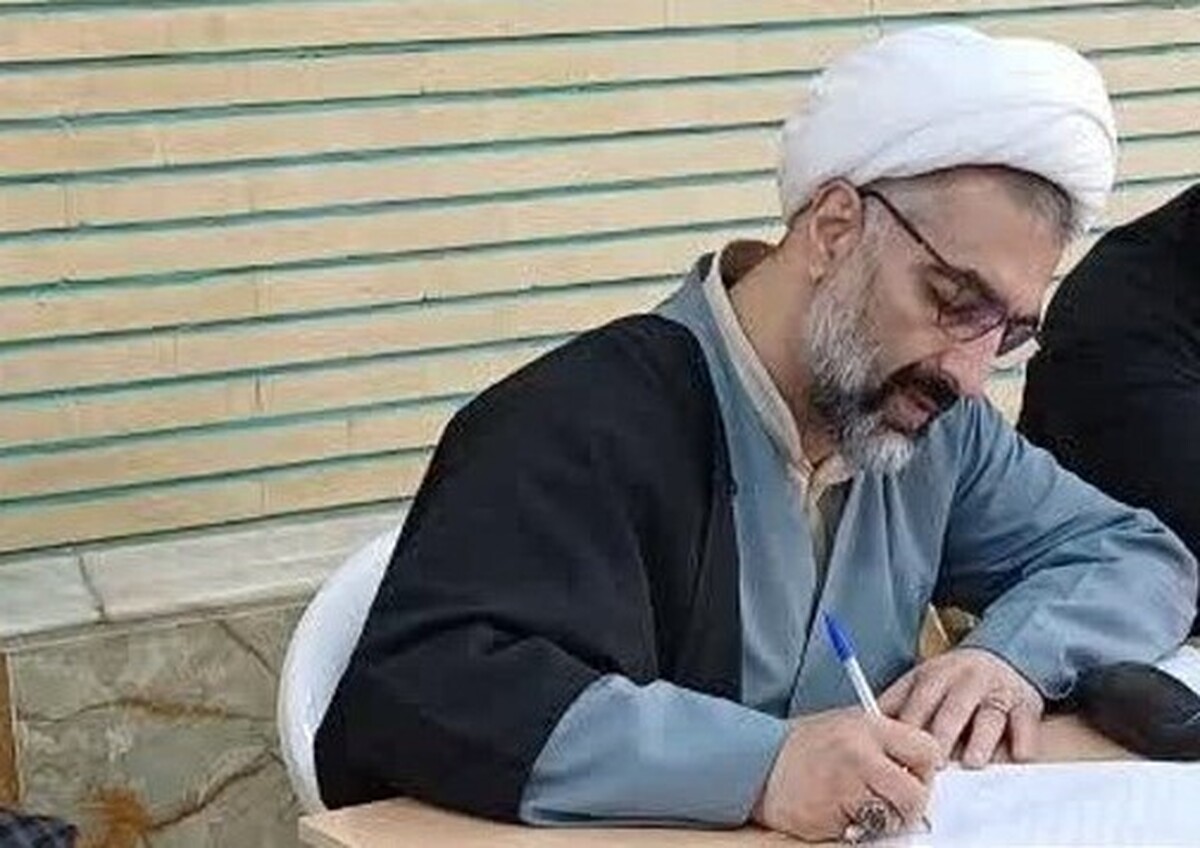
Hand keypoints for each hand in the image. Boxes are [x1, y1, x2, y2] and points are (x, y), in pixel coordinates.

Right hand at [752, 707, 940, 840]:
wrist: (758, 763)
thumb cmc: (805, 747)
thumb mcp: (847, 725)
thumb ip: (885, 741)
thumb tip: (926, 765)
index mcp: (868, 726)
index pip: (928, 750)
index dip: (926, 770)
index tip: (914, 777)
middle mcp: (860, 753)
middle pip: (917, 793)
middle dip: (911, 804)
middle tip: (892, 801)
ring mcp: (847, 785)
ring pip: (895, 817)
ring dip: (885, 819)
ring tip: (863, 806)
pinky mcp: (834, 814)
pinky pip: (867, 831)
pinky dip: (859, 828)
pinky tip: (841, 812)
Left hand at [880, 647, 1044, 767]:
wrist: (1003, 655)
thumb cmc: (953, 680)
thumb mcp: (922, 681)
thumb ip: (897, 702)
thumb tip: (862, 723)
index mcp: (934, 674)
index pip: (918, 699)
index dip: (908, 727)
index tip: (899, 752)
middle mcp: (966, 679)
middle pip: (951, 707)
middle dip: (941, 734)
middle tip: (933, 764)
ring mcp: (997, 690)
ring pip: (989, 715)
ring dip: (981, 739)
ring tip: (971, 762)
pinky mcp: (1026, 703)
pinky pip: (1026, 722)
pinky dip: (1023, 740)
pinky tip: (1017, 756)